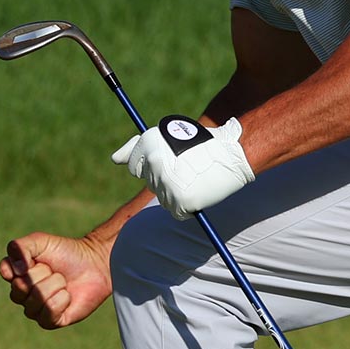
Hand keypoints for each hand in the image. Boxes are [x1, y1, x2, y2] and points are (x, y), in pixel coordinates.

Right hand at [0, 233, 112, 328]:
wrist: (95, 264)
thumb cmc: (67, 252)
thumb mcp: (40, 242)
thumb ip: (20, 247)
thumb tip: (14, 271)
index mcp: (16, 275)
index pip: (7, 271)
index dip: (25, 264)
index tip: (40, 259)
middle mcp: (21, 294)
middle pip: (21, 286)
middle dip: (44, 274)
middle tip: (55, 270)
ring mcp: (35, 309)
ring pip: (36, 300)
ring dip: (55, 286)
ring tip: (63, 281)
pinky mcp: (50, 321)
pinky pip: (48, 313)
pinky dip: (62, 300)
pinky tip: (67, 295)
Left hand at [111, 116, 255, 219]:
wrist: (234, 152)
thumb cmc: (203, 144)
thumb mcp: (168, 136)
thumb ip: (137, 147)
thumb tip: (115, 160)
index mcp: (148, 143)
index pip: (134, 166)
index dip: (151, 166)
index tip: (170, 161)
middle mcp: (153, 163)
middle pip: (150, 183)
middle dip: (164, 178)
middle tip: (187, 168)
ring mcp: (165, 182)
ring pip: (163, 197)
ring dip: (176, 192)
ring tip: (195, 178)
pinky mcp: (180, 200)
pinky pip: (177, 212)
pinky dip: (187, 207)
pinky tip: (199, 191)